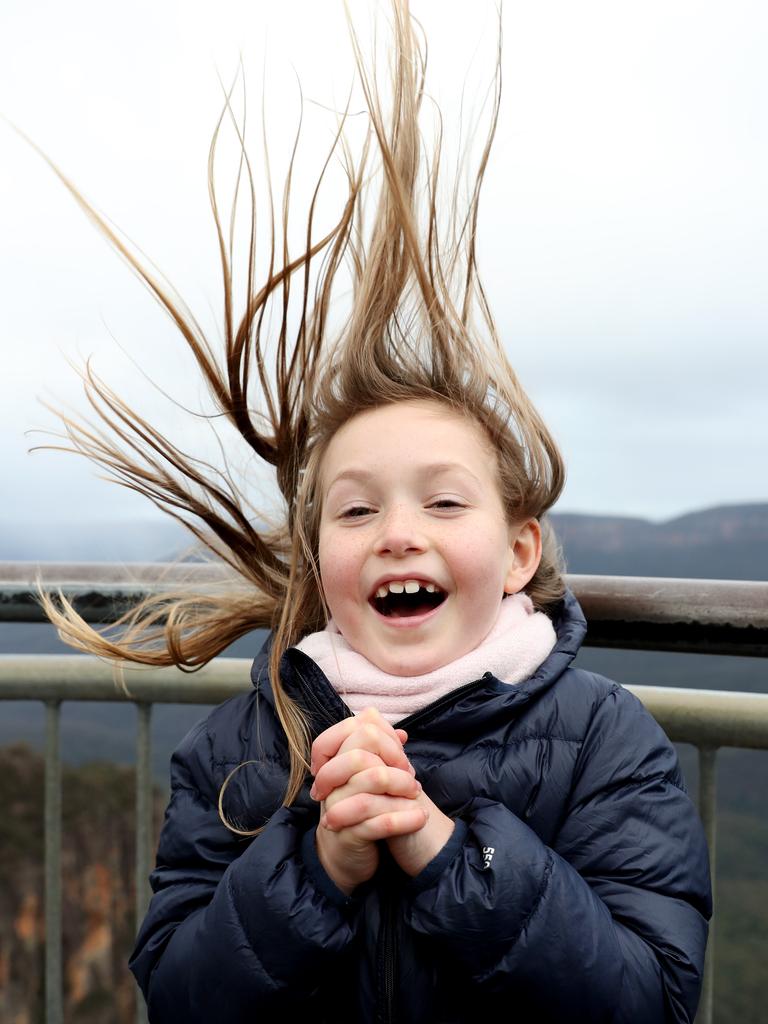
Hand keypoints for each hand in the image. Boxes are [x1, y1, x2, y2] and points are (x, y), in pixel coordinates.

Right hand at [311, 709, 424, 893]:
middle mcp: (331, 782)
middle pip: (360, 754)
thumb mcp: (369, 780)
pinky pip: (379, 821)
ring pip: (372, 782)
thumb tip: (402, 733)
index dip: (381, 737)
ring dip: (403, 787)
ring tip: (418, 797)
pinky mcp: (348, 835)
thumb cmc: (360, 811)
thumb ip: (383, 754)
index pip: (350, 729)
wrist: (345, 855)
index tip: (398, 758)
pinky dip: (405, 818)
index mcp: (335, 762)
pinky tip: (420, 818)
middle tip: (411, 779)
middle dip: (395, 762)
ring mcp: (337, 808)